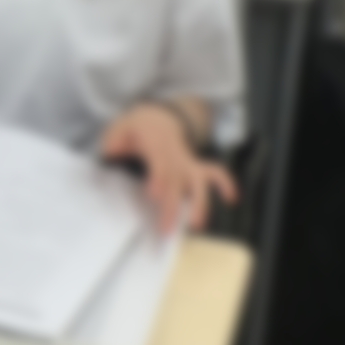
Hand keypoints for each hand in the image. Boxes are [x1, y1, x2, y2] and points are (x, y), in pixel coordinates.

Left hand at [100, 105, 237, 233]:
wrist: (155, 116)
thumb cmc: (136, 129)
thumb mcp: (121, 128)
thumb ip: (115, 140)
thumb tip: (111, 151)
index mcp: (156, 145)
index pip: (159, 163)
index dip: (158, 178)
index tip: (154, 194)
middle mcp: (175, 155)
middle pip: (178, 180)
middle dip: (174, 204)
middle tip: (167, 228)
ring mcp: (187, 162)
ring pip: (200, 179)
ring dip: (201, 202)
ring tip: (198, 225)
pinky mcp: (195, 168)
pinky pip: (215, 173)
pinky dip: (226, 183)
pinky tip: (232, 198)